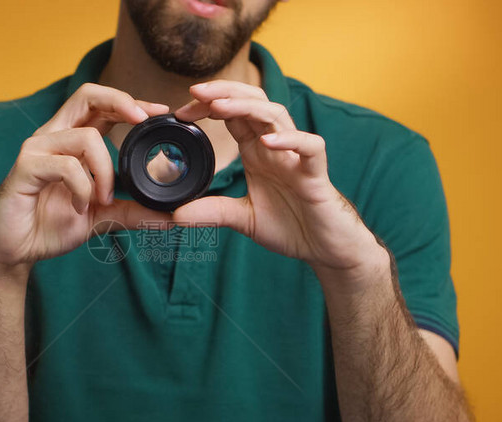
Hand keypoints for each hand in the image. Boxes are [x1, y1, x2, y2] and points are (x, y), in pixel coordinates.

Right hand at [0, 83, 171, 279]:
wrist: (12, 250)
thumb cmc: (48, 226)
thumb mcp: (100, 218)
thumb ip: (129, 211)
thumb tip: (168, 215)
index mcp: (71, 141)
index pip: (103, 106)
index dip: (131, 102)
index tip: (161, 112)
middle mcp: (54, 136)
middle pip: (87, 95)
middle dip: (121, 101)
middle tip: (144, 119)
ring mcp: (37, 149)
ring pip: (85, 136)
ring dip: (105, 170)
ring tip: (104, 199)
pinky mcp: (26, 167)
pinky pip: (66, 166)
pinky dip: (83, 188)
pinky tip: (81, 207)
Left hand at [173, 81, 386, 276]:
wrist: (326, 249)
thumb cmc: (291, 227)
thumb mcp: (242, 219)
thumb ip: (212, 212)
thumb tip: (175, 215)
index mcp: (257, 151)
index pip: (232, 114)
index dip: (207, 106)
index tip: (181, 112)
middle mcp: (276, 147)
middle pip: (252, 102)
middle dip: (224, 92)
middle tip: (195, 91)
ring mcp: (297, 157)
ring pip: (276, 115)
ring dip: (247, 106)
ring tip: (220, 107)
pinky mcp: (316, 174)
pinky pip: (310, 147)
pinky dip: (290, 140)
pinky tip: (268, 142)